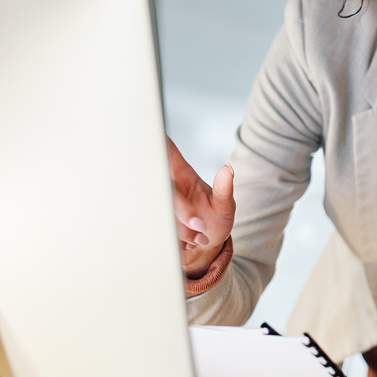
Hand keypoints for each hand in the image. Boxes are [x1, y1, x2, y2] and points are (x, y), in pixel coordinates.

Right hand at [168, 137, 234, 277]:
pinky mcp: (154, 222)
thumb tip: (228, 168)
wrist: (207, 246)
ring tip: (201, 238)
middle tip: (201, 226)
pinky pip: (157, 229)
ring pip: (161, 213)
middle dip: (183, 212)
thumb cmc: (216, 220)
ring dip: (183, 232)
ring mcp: (159, 205)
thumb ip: (225, 189)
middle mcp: (168, 188)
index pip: (167, 154)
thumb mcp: (226, 206)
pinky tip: (189, 245)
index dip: (157, 141)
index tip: (148, 131)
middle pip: (165, 191)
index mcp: (183, 176)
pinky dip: (177, 242)